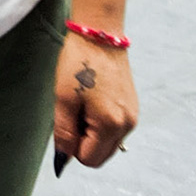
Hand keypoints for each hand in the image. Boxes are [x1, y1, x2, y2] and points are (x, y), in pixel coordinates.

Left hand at [53, 35, 137, 167]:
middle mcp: (127, 125)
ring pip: (107, 143)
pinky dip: (101, 122)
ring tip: (84, 102)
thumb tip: (62, 160)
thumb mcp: (64, 99)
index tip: (67, 119)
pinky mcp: (132, 107)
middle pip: (100, 155)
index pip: (89, 159)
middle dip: (83, 140)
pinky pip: (114, 128)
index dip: (72, 145)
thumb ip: (64, 133)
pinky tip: (93, 98)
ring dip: (91, 132)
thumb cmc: (79, 64)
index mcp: (111, 125)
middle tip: (74, 110)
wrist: (99, 35)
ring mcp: (133, 117)